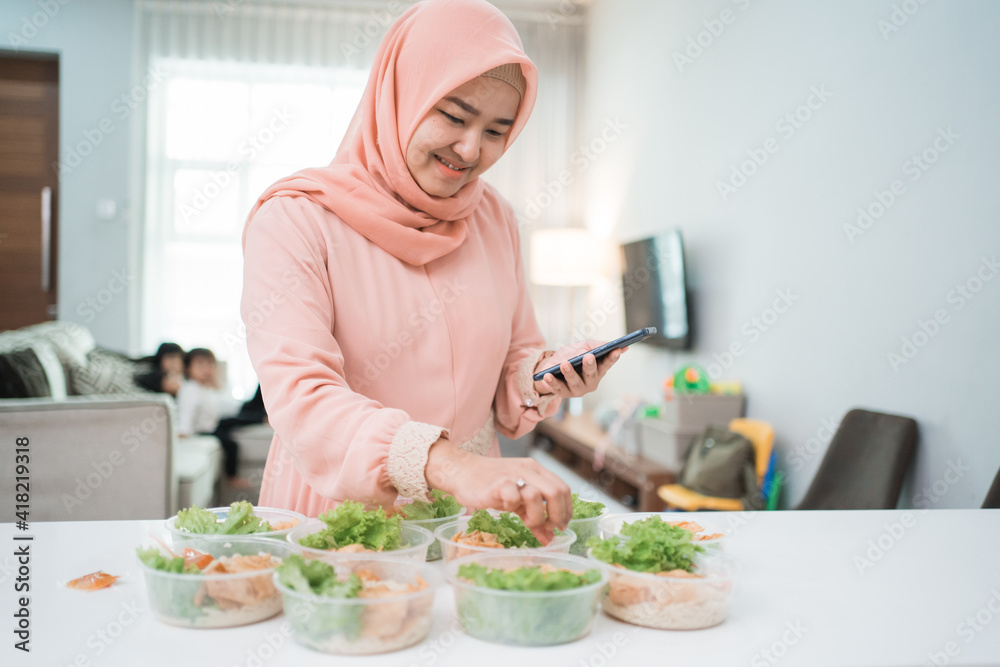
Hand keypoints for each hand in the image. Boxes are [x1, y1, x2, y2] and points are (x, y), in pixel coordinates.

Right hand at [425, 438, 571, 543]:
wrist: (463, 472)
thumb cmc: (491, 485)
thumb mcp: (517, 501)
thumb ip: (534, 517)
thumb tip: (549, 539)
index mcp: (536, 470)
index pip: (563, 488)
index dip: (567, 509)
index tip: (561, 525)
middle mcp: (528, 470)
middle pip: (557, 491)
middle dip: (558, 515)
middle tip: (549, 528)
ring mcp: (514, 475)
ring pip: (538, 495)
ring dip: (537, 515)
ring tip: (526, 521)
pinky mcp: (498, 483)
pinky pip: (513, 497)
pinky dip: (513, 507)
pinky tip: (506, 508)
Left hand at [533, 339, 626, 398]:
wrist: (553, 366)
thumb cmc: (572, 355)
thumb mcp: (583, 346)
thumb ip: (596, 345)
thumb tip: (612, 344)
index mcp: (598, 370)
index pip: (607, 364)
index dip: (612, 357)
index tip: (616, 349)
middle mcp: (590, 382)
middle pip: (591, 374)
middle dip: (590, 366)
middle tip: (588, 357)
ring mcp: (577, 389)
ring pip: (575, 382)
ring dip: (570, 373)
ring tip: (565, 364)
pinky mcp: (563, 393)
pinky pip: (557, 387)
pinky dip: (552, 382)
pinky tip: (548, 375)